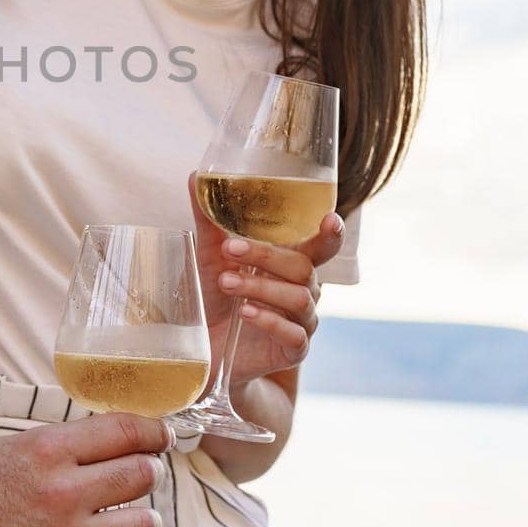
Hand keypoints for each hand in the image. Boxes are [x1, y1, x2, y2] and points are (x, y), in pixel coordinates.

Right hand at [0, 413, 171, 526]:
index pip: (123, 430)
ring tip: (119, 521)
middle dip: (145, 473)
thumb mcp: (6, 453)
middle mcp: (60, 494)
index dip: (151, 430)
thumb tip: (110, 443)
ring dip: (135, 522)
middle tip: (139, 476)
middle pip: (141, 475)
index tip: (159, 435)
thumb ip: (58, 448)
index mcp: (44, 451)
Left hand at [189, 172, 342, 385]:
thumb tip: (195, 176)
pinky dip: (270, 320)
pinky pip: (295, 334)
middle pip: (304, 267)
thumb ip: (209, 219)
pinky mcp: (292, 350)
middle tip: (230, 249)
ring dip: (261, 286)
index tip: (329, 218)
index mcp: (292, 263)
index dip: (331, 233)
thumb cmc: (215, 295)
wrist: (203, 346)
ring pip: (299, 298)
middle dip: (267, 255)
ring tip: (226, 282)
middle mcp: (304, 290)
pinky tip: (246, 312)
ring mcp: (302, 322)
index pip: (323, 246)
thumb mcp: (210, 255)